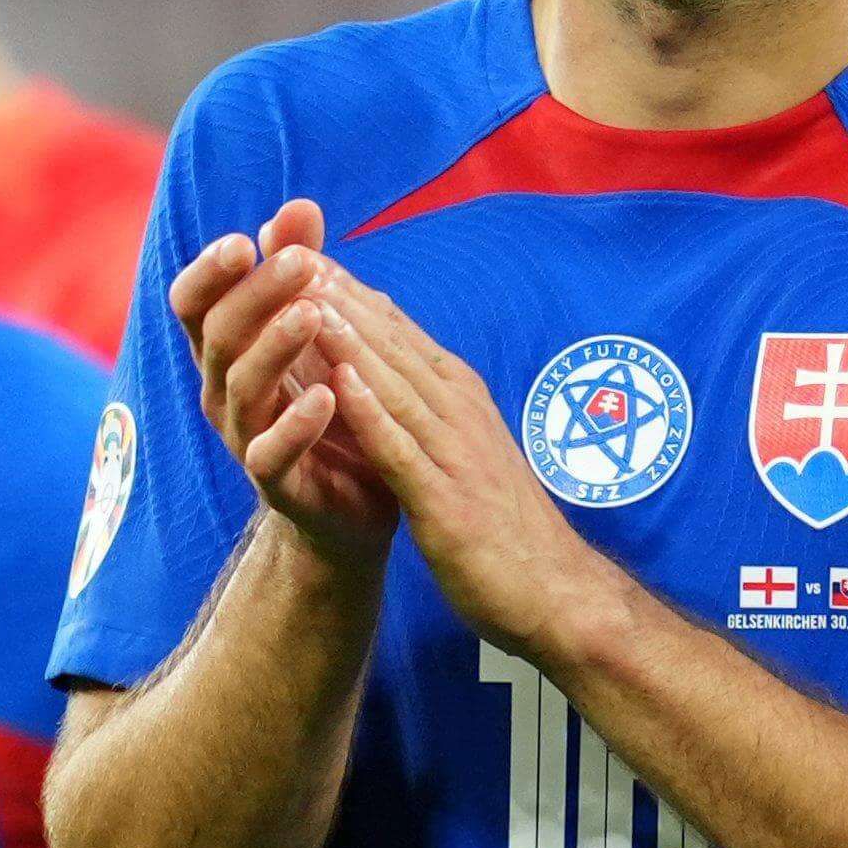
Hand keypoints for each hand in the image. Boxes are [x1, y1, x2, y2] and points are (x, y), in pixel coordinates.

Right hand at [173, 200, 397, 566]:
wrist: (349, 502)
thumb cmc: (326, 400)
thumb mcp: (315, 328)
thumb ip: (302, 269)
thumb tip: (299, 206)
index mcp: (225, 349)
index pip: (194, 303)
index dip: (209, 272)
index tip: (242, 241)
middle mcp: (223, 391)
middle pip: (218, 335)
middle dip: (255, 294)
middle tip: (300, 261)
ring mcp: (243, 438)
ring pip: (241, 387)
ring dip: (275, 347)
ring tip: (311, 315)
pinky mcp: (276, 483)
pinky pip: (271, 454)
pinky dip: (296, 424)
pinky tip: (326, 395)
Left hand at [309, 272, 618, 658]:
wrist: (556, 595)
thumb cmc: (506, 525)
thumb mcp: (467, 450)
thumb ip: (434, 407)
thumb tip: (396, 366)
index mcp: (462, 399)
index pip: (398, 334)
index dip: (351, 293)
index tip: (305, 253)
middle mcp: (460, 413)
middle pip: (393, 345)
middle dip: (340, 298)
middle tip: (291, 252)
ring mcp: (456, 455)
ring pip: (395, 385)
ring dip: (349, 340)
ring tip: (305, 297)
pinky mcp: (447, 501)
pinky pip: (403, 450)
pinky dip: (373, 413)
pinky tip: (340, 383)